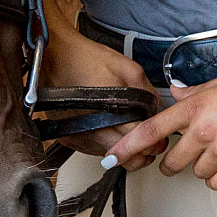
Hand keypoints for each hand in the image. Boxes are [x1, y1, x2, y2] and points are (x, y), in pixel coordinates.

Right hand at [42, 27, 159, 159]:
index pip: (140, 141)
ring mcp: (79, 137)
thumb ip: (147, 90)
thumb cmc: (85, 59)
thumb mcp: (127, 67)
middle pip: (126, 159)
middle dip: (143, 152)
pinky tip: (110, 130)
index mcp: (109, 113)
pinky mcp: (69, 139)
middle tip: (150, 141)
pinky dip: (107, 146)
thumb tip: (158, 108)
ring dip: (125, 151)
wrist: (55, 57)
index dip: (155, 142)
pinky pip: (95, 152)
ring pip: (111, 159)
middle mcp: (92, 131)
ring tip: (129, 133)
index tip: (161, 137)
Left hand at [107, 58, 216, 190]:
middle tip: (184, 153)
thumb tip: (175, 93)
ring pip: (196, 173)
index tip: (113, 158)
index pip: (151, 130)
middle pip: (172, 162)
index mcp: (194, 107)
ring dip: (201, 166)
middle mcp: (204, 130)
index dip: (128, 146)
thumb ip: (191, 93)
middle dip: (173, 161)